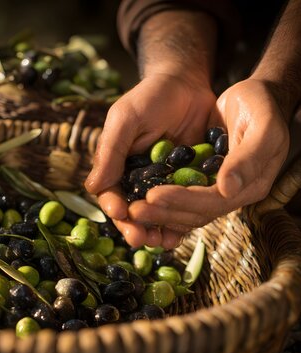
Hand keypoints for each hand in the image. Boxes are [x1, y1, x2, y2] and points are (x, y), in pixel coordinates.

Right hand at [85, 73, 215, 247]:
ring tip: (162, 243)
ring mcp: (163, 183)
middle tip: (139, 238)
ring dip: (157, 231)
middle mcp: (138, 179)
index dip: (113, 206)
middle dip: (134, 227)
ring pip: (157, 215)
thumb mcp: (125, 119)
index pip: (110, 193)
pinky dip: (181, 221)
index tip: (120, 213)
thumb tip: (91, 188)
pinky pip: (182, 206)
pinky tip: (182, 233)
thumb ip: (111, 151)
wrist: (186, 85)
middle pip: (133, 211)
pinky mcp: (187, 183)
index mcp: (117, 166)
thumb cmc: (150, 97)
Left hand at [130, 78, 289, 244]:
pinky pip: (179, 198)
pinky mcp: (200, 181)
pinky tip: (137, 201)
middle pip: (194, 213)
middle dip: (162, 213)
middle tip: (132, 211)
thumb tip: (226, 189)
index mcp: (251, 186)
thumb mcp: (263, 126)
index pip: (213, 202)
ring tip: (129, 211)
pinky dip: (160, 203)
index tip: (152, 196)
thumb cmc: (260, 106)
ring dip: (157, 213)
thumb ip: (248, 158)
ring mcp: (214, 189)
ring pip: (184, 211)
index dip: (182, 201)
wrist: (252, 97)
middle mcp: (231, 194)